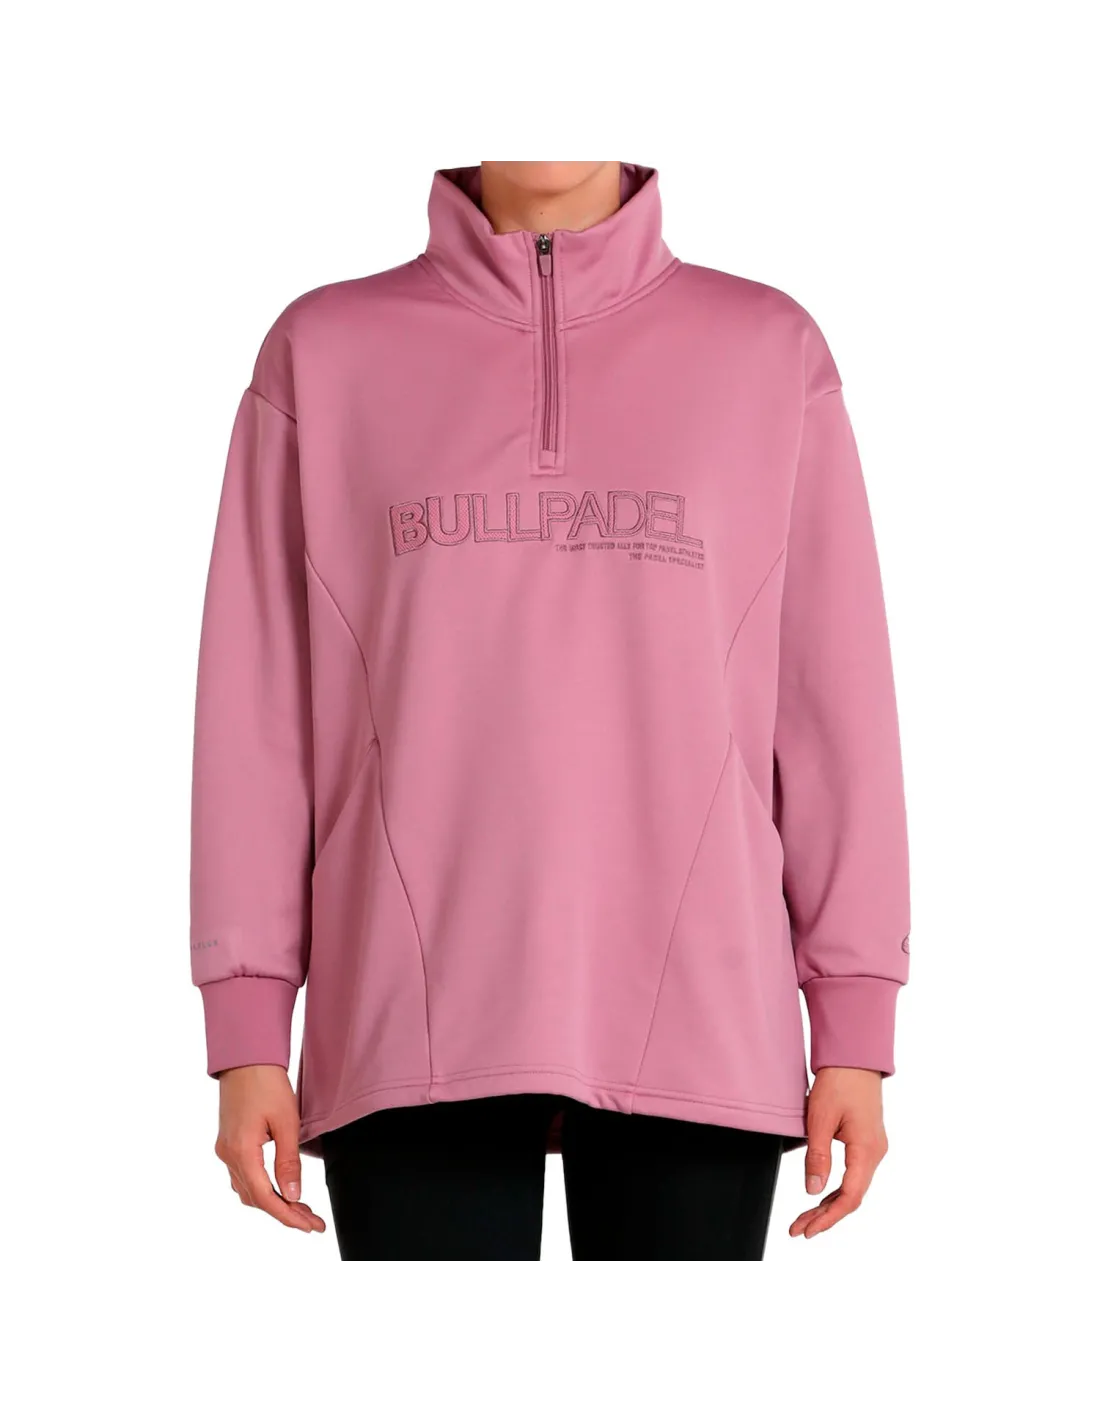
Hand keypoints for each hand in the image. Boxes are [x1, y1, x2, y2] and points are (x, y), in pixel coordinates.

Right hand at [214, 1065, 326, 1233]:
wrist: (246, 1057)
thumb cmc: (267, 1083)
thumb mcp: (286, 1122)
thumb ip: (289, 1161)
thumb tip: (294, 1195)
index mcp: (241, 1151)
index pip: (265, 1197)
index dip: (288, 1216)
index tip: (310, 1226)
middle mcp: (228, 1155)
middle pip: (255, 1198)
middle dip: (284, 1212)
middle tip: (312, 1220)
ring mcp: (225, 1150)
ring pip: (247, 1190)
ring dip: (273, 1202)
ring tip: (301, 1208)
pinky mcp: (228, 1143)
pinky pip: (243, 1176)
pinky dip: (262, 1188)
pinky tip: (280, 1189)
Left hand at [789, 1066, 887, 1239]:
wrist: (854, 1058)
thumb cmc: (839, 1082)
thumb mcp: (821, 1119)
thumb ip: (818, 1157)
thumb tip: (812, 1191)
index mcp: (867, 1150)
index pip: (850, 1196)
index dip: (828, 1217)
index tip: (807, 1229)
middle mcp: (875, 1153)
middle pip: (851, 1196)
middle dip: (825, 1215)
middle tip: (799, 1229)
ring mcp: (873, 1148)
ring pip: (853, 1187)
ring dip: (829, 1204)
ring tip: (805, 1218)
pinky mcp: (867, 1142)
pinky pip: (854, 1174)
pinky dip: (837, 1189)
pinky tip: (821, 1197)